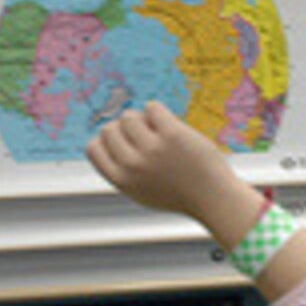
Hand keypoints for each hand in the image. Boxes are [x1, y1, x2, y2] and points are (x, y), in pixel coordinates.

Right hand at [85, 101, 261, 245]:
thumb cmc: (178, 193)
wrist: (212, 197)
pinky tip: (167, 122)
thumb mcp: (141, 191)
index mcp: (121, 180)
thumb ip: (121, 171)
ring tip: (158, 129)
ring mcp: (152, 149)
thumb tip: (102, 137)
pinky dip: (157, 111)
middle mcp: (132, 165)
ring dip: (142, 118)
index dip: (107, 141)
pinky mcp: (172, 135)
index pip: (93, 148)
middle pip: (110, 128)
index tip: (126, 142)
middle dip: (125, 128)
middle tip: (145, 135)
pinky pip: (152, 107)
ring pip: (129, 116)